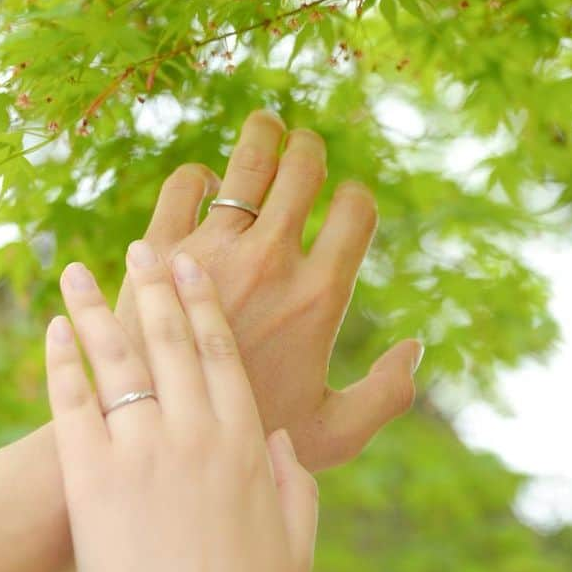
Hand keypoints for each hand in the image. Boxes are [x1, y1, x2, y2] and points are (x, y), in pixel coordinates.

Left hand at [46, 243, 318, 571]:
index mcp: (246, 444)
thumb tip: (280, 440)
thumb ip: (294, 486)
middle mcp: (194, 432)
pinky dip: (60, 361)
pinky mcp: (89, 476)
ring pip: (115, 358)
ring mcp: (139, 450)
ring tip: (78, 271)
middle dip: (152, 287)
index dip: (202, 305)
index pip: (222, 354)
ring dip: (96, 308)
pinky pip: (70, 401)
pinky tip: (53, 332)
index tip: (189, 269)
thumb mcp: (294, 549)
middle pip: (169, 340)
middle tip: (139, 250)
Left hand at [115, 108, 422, 471]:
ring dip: (263, 135)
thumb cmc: (248, 443)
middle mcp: (269, 262)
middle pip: (303, 170)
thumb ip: (385, 396)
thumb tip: (416, 348)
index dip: (357, 199)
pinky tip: (205, 185)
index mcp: (318, 296)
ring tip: (267, 127)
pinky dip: (199, 176)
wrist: (155, 442)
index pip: (356, 210)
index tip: (346, 204)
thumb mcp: (332, 436)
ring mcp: (211, 250)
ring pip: (247, 162)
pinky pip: (185, 185)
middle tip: (306, 148)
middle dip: (311, 150)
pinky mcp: (158, 250)